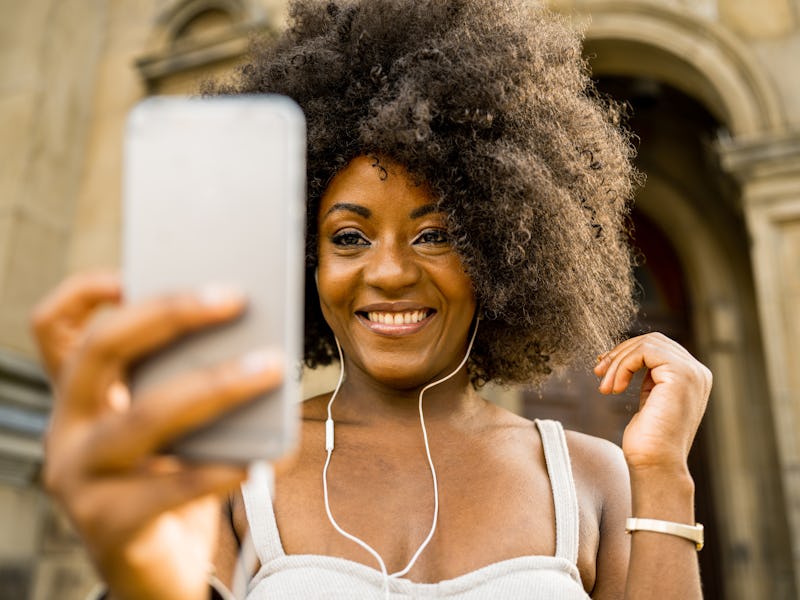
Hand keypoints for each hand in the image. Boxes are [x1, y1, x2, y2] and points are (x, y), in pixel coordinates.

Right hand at [31, 271, 282, 599]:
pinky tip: (259, 458)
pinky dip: (219, 467)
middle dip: (170, 313)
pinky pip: (167, 489)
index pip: (57, 328)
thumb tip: (251, 332)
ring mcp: (80, 479)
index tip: (134, 270)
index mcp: (82, 397)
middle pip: (102, 350)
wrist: (157, 568)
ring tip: (268, 367)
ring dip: (214, 386)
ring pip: (143, 417)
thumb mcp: (172, 425)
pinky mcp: (108, 526)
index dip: (86, 291)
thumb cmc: (171, 480)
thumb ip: (188, 382)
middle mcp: (67, 430)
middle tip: (234, 297)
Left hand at [594, 332, 710, 473]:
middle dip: (620, 354)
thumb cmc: (647, 441)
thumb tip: (624, 355)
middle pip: (652, 340)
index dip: (626, 353)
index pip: (657, 347)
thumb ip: (648, 377)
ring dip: (619, 362)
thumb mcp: (649, 400)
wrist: (655, 466)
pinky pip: (645, 351)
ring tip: (605, 387)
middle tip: (598, 373)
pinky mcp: (681, 375)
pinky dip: (624, 365)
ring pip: (647, 344)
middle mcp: (697, 372)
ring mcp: (692, 373)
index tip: (603, 368)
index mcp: (691, 377)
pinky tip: (615, 388)